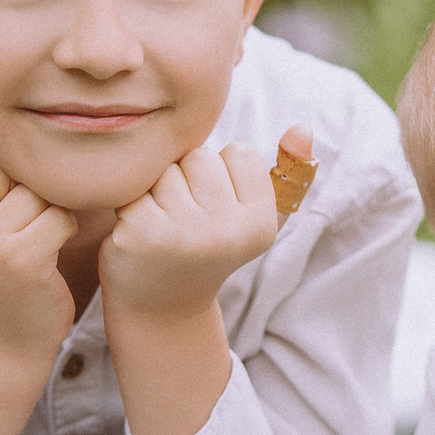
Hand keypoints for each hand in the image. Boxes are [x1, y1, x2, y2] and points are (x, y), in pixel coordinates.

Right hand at [0, 143, 77, 361]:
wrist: (4, 346)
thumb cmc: (2, 275)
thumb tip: (27, 119)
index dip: (10, 163)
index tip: (19, 193)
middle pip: (8, 162)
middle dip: (31, 181)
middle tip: (34, 214)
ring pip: (38, 188)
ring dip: (51, 208)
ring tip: (40, 236)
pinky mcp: (18, 260)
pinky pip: (59, 215)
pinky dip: (66, 230)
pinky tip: (52, 252)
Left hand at [100, 127, 305, 324]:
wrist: (162, 307)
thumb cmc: (214, 249)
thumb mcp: (260, 218)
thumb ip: (288, 172)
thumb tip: (301, 126)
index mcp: (260, 225)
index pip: (240, 151)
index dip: (225, 175)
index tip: (219, 211)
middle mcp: (225, 231)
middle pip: (201, 156)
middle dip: (190, 179)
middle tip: (187, 221)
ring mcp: (181, 232)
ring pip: (168, 168)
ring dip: (160, 190)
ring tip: (165, 225)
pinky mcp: (140, 231)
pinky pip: (136, 185)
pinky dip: (134, 203)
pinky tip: (141, 231)